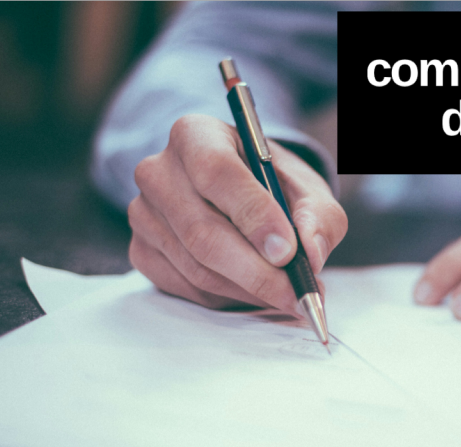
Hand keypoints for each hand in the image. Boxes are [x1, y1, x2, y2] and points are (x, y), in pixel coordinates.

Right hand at [128, 114, 346, 312]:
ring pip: (197, 267)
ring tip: (287, 295)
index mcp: (196, 135)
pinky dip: (228, 298)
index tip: (287, 251)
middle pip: (202, 231)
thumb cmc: (273, 186)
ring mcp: (143, 214)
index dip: (253, 215)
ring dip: (249, 290)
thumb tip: (311, 253)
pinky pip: (186, 287)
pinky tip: (255, 291)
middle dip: (257, 271)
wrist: (241, 195)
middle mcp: (158, 171)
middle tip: (297, 293)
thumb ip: (319, 216)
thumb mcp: (307, 189)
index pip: (216, 172)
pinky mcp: (141, 251)